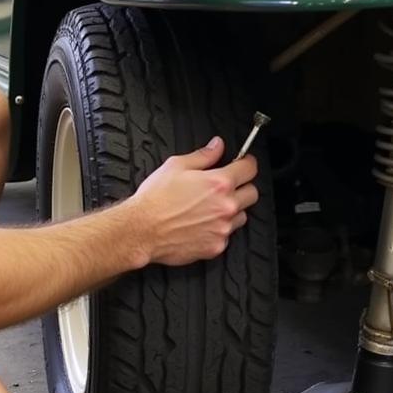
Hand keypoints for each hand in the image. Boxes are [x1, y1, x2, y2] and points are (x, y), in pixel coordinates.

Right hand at [128, 137, 258, 265]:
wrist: (141, 230)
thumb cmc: (155, 199)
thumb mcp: (176, 165)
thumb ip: (203, 155)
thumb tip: (217, 145)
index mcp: (219, 183)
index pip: (250, 169)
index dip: (247, 163)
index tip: (244, 163)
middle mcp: (226, 206)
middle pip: (252, 193)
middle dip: (243, 186)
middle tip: (227, 186)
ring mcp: (223, 228)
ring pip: (242, 215)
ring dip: (232, 209)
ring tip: (210, 207)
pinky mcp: (216, 246)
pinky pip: (227, 235)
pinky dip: (219, 229)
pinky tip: (202, 224)